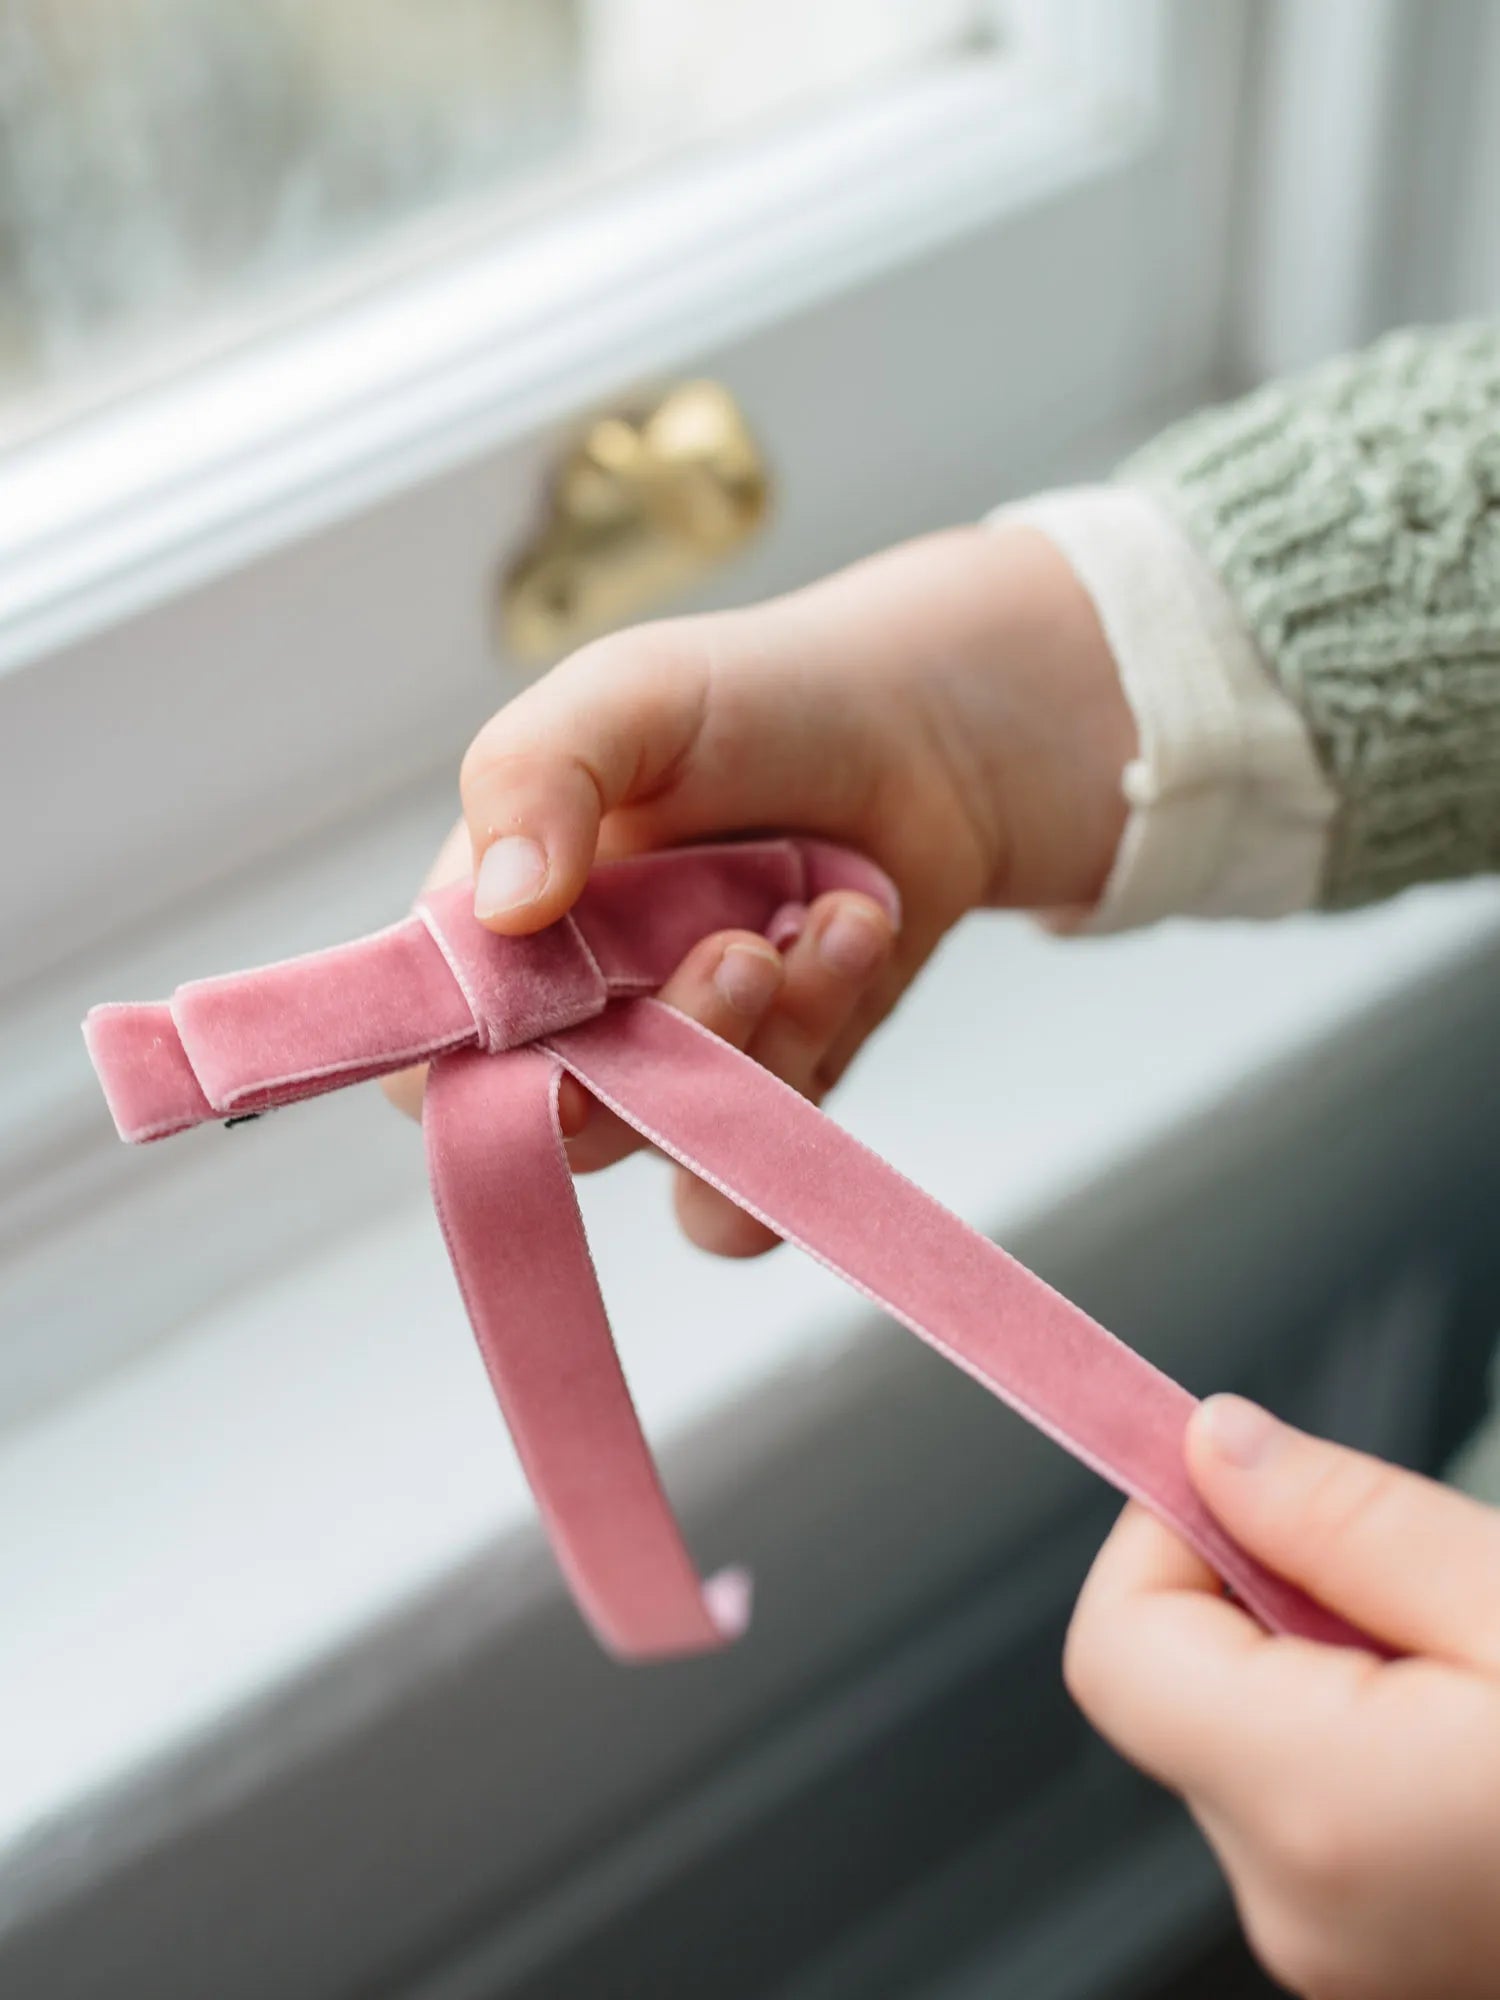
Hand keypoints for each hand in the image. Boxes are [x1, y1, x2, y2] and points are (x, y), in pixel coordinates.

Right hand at [390, 523, 1132, 1253]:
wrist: (925, 734)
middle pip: (564, 1121)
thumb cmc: (757, 702)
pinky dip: (804, 1120)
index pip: (425, 1058)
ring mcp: (675, 1068)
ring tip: (833, 916)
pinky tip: (850, 960)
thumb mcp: (630, 695)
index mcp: (498, 931)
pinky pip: (750, 1201)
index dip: (480, 1064)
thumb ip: (536, 772)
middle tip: (743, 948)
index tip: (571, 1012)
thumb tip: (500, 907)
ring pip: (677, 1148)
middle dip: (665, 1046)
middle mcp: (575, 1016)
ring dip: (765, 1041)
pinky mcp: (767, 1104)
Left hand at [1065, 1396, 1499, 1998]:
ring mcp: (1336, 1950)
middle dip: (1262, 1591)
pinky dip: (1358, 1731)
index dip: (1160, 1537)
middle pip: (1178, 1687)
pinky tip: (1475, 1722)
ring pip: (1244, 1737)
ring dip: (1322, 1658)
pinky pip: (1308, 1803)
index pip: (1113, 1648)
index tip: (1238, 1473)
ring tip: (1469, 1657)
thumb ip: (1345, 1519)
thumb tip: (1212, 1446)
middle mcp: (1296, 1906)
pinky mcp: (1380, 1959)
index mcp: (1315, 1812)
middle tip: (1406, 1567)